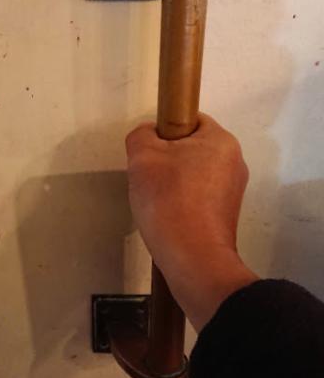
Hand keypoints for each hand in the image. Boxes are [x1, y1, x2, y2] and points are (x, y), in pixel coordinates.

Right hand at [125, 113, 257, 331]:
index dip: (165, 130)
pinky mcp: (227, 212)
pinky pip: (199, 194)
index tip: (150, 152)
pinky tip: (168, 214)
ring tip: (157, 199)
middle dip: (167, 158)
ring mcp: (233, 189)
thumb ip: (142, 135)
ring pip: (193, 172)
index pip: (190, 119)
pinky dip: (183, 199)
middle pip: (192, 147)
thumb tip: (151, 136)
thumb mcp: (142, 157)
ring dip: (173, 180)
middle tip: (149, 176)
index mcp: (221, 141)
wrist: (192, 258)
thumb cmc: (168, 200)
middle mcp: (234, 161)